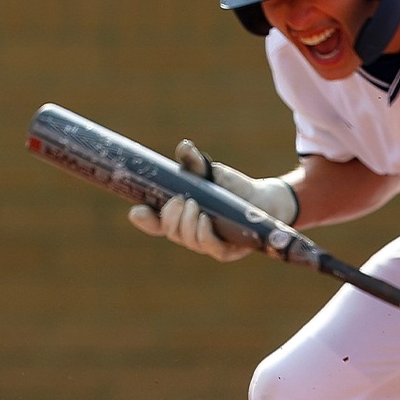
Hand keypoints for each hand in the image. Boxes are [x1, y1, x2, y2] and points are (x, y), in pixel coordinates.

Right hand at [127, 140, 297, 262]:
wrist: (262, 199)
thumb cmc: (230, 187)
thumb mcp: (208, 173)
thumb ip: (193, 162)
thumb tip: (184, 147)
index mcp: (179, 217)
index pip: (154, 223)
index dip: (144, 220)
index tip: (137, 211)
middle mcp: (189, 233)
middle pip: (169, 231)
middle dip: (170, 216)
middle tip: (180, 199)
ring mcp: (206, 244)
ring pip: (186, 239)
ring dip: (186, 223)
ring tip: (194, 204)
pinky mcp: (225, 251)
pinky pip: (209, 247)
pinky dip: (203, 233)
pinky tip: (205, 219)